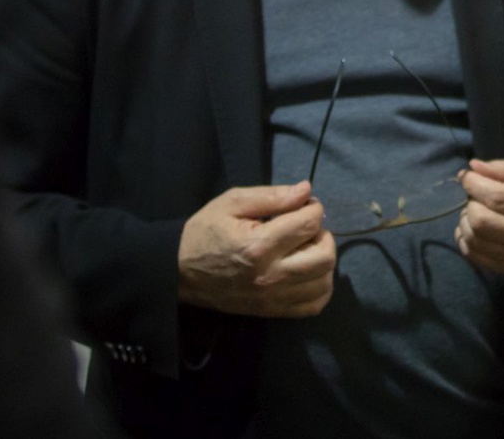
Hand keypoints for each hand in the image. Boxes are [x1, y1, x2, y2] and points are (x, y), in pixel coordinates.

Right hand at [177, 181, 335, 317]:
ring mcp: (272, 298)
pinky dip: (320, 288)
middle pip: (325, 256)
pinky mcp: (272, 312)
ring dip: (323, 260)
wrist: (179, 272)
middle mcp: (270, 276)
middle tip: (305, 228)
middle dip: (322, 235)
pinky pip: (314, 306)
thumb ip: (272, 196)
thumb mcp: (232, 203)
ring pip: (324, 282)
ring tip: (305, 249)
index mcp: (258, 245)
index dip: (313, 208)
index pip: (309, 224)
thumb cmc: (205, 232)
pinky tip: (308, 272)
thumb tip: (306, 191)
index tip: (302, 205)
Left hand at [455, 158, 503, 275]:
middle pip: (481, 221)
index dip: (473, 184)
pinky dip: (465, 241)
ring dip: (465, 221)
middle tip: (476, 196)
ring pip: (474, 240)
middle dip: (469, 203)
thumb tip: (473, 167)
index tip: (466, 176)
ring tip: (475, 211)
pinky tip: (473, 229)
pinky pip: (475, 257)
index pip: (496, 197)